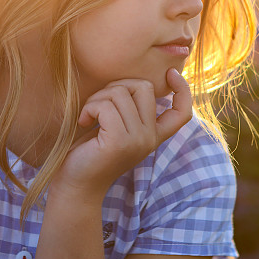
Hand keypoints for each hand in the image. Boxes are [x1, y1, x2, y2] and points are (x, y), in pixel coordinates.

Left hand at [52, 68, 192, 200]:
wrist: (76, 185)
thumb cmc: (90, 151)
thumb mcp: (118, 126)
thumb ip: (131, 108)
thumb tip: (135, 80)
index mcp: (154, 135)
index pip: (183, 112)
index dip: (183, 89)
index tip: (170, 73)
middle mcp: (150, 138)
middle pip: (144, 87)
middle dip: (116, 86)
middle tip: (99, 105)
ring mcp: (137, 140)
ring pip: (121, 93)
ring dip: (97, 98)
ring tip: (89, 116)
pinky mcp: (119, 141)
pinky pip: (105, 106)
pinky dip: (89, 108)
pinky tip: (84, 122)